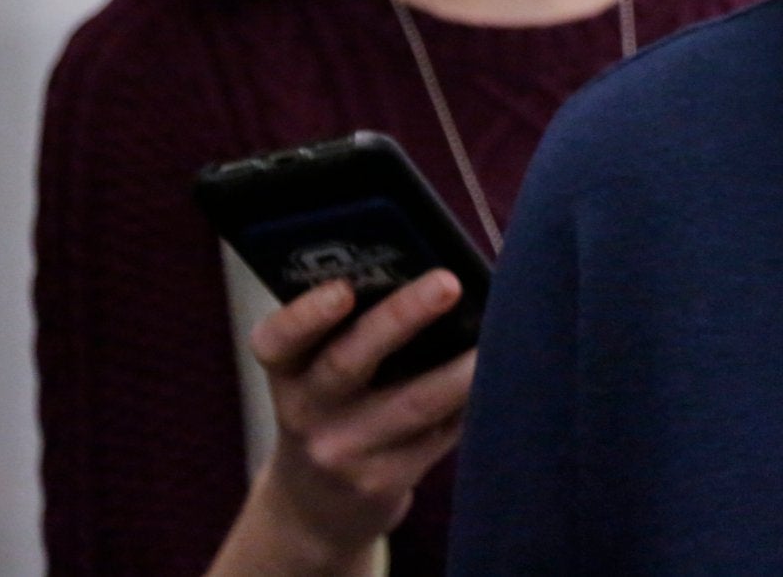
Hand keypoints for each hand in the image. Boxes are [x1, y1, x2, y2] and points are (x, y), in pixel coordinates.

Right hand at [208, 272, 476, 576]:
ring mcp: (344, 452)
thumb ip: (349, 330)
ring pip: (411, 403)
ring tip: (498, 335)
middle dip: (400, 318)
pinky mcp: (383, 482)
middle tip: (448, 283)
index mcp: (286, 371)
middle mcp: (305, 412)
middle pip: (348, 362)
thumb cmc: (331, 410)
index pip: (278, 340)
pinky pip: (439, 434)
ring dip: (459, 369)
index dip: (307, 314)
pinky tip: (504, 374)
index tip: (343, 289)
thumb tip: (429, 274)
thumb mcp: (313, 375)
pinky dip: (473, 400)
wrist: (314, 508)